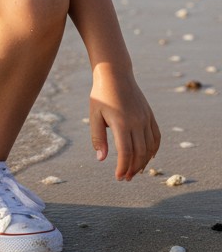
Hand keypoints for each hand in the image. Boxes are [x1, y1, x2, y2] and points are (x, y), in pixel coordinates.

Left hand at [89, 65, 160, 180]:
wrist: (115, 74)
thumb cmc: (101, 95)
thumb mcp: (94, 116)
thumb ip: (97, 138)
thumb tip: (101, 159)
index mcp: (121, 122)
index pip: (126, 152)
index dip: (123, 167)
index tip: (119, 177)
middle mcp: (137, 121)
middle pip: (139, 152)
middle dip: (133, 168)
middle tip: (125, 178)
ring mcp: (145, 118)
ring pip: (150, 147)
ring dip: (144, 162)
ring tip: (135, 171)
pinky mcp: (150, 115)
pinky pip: (156, 136)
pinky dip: (154, 149)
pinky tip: (148, 158)